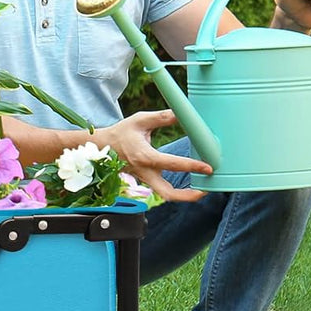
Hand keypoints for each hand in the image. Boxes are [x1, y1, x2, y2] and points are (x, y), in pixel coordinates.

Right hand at [98, 109, 212, 202]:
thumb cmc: (121, 133)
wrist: (102, 146)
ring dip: (184, 196)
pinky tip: (189, 184)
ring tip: (202, 190)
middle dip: (188, 195)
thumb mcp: (140, 120)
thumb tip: (183, 113)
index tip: (208, 167)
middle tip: (206, 190)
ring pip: (165, 195)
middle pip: (168, 193)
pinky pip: (162, 189)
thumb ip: (162, 117)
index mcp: (145, 156)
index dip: (193, 166)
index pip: (173, 164)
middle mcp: (145, 171)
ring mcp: (145, 178)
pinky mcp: (146, 179)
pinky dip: (177, 190)